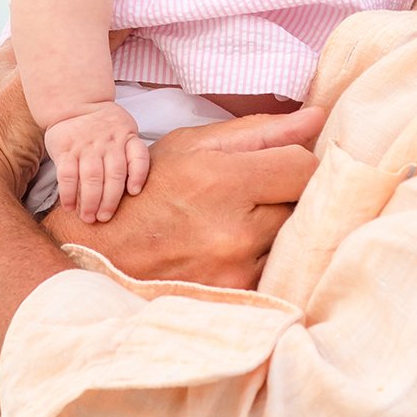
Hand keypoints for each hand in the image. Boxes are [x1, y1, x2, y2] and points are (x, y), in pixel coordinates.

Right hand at [44, 103, 149, 224]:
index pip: (138, 156)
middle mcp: (108, 142)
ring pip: (91, 176)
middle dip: (110, 200)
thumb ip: (130, 153)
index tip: (134, 192)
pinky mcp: (66, 149)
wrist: (75, 103)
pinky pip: (67, 173)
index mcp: (126, 137)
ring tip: (88, 218)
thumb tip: (135, 190)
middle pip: (114, 174)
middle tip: (104, 218)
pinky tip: (69, 206)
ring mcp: (86, 145)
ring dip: (90, 200)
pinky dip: (68, 192)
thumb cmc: (104, 125)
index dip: (138, 175)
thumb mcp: (124, 130)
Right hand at [44, 107, 321, 288]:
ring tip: (240, 220)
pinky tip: (235, 248)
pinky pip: (274, 268)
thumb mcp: (192, 147)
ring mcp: (236, 271)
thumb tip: (316, 118)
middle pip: (304, 205)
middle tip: (259, 192)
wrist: (100, 252)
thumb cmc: (147, 191)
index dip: (298, 161)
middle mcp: (235, 232)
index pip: (303, 168)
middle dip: (287, 195)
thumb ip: (259, 133)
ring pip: (291, 240)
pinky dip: (263, 256)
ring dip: (277, 228)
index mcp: (223, 182)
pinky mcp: (235, 298)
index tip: (283, 163)